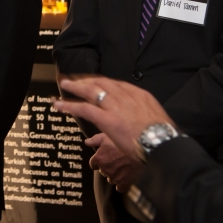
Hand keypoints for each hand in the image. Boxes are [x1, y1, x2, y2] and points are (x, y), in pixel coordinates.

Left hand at [54, 76, 174, 161]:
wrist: (163, 143)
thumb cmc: (162, 136)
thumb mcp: (156, 118)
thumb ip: (142, 115)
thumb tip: (136, 121)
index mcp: (139, 94)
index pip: (116, 84)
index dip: (102, 82)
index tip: (94, 81)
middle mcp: (126, 95)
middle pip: (101, 83)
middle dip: (87, 80)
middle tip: (75, 79)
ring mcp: (115, 106)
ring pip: (90, 91)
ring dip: (76, 87)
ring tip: (65, 85)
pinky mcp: (106, 119)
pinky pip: (84, 109)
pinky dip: (70, 106)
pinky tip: (60, 105)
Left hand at [86, 133, 141, 191]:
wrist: (139, 148)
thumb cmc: (121, 140)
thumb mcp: (106, 136)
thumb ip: (95, 140)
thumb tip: (86, 142)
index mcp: (98, 159)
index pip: (93, 164)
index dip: (98, 161)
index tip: (103, 158)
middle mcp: (104, 169)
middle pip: (103, 171)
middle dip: (107, 167)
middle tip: (116, 161)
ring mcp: (114, 177)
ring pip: (111, 179)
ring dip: (114, 175)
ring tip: (122, 168)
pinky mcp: (123, 183)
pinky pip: (120, 188)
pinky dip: (121, 185)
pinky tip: (124, 180)